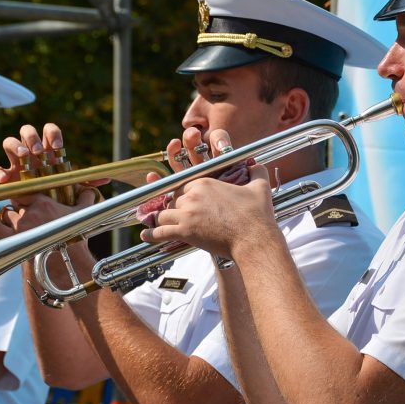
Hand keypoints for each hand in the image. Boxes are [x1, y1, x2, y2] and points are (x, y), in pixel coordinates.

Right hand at [0, 122, 104, 227]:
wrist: (41, 209)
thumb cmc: (57, 191)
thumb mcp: (71, 186)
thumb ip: (86, 180)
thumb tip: (106, 178)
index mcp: (48, 149)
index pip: (49, 131)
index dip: (52, 133)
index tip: (58, 147)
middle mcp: (31, 151)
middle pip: (28, 130)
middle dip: (32, 137)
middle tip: (38, 150)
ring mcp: (16, 161)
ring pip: (10, 141)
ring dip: (16, 145)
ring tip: (24, 155)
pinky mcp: (7, 176)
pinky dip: (0, 172)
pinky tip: (6, 179)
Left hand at [0, 186, 101, 237]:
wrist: (67, 261)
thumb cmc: (75, 237)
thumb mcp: (83, 214)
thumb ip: (86, 198)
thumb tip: (90, 189)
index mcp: (43, 203)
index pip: (25, 191)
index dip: (24, 195)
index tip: (27, 199)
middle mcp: (29, 213)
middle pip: (16, 202)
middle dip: (19, 207)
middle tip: (25, 213)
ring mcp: (19, 226)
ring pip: (6, 213)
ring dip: (9, 217)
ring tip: (16, 222)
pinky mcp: (12, 239)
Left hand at [141, 151, 274, 260]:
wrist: (254, 239)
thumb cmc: (257, 215)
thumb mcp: (259, 187)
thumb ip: (257, 172)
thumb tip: (258, 164)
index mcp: (205, 182)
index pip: (183, 185)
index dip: (183, 195)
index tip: (183, 202)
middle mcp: (192, 195)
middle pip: (173, 200)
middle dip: (173, 208)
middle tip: (175, 216)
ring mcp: (187, 213)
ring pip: (164, 214)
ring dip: (161, 220)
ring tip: (157, 225)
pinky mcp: (185, 231)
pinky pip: (161, 231)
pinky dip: (152, 234)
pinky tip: (146, 236)